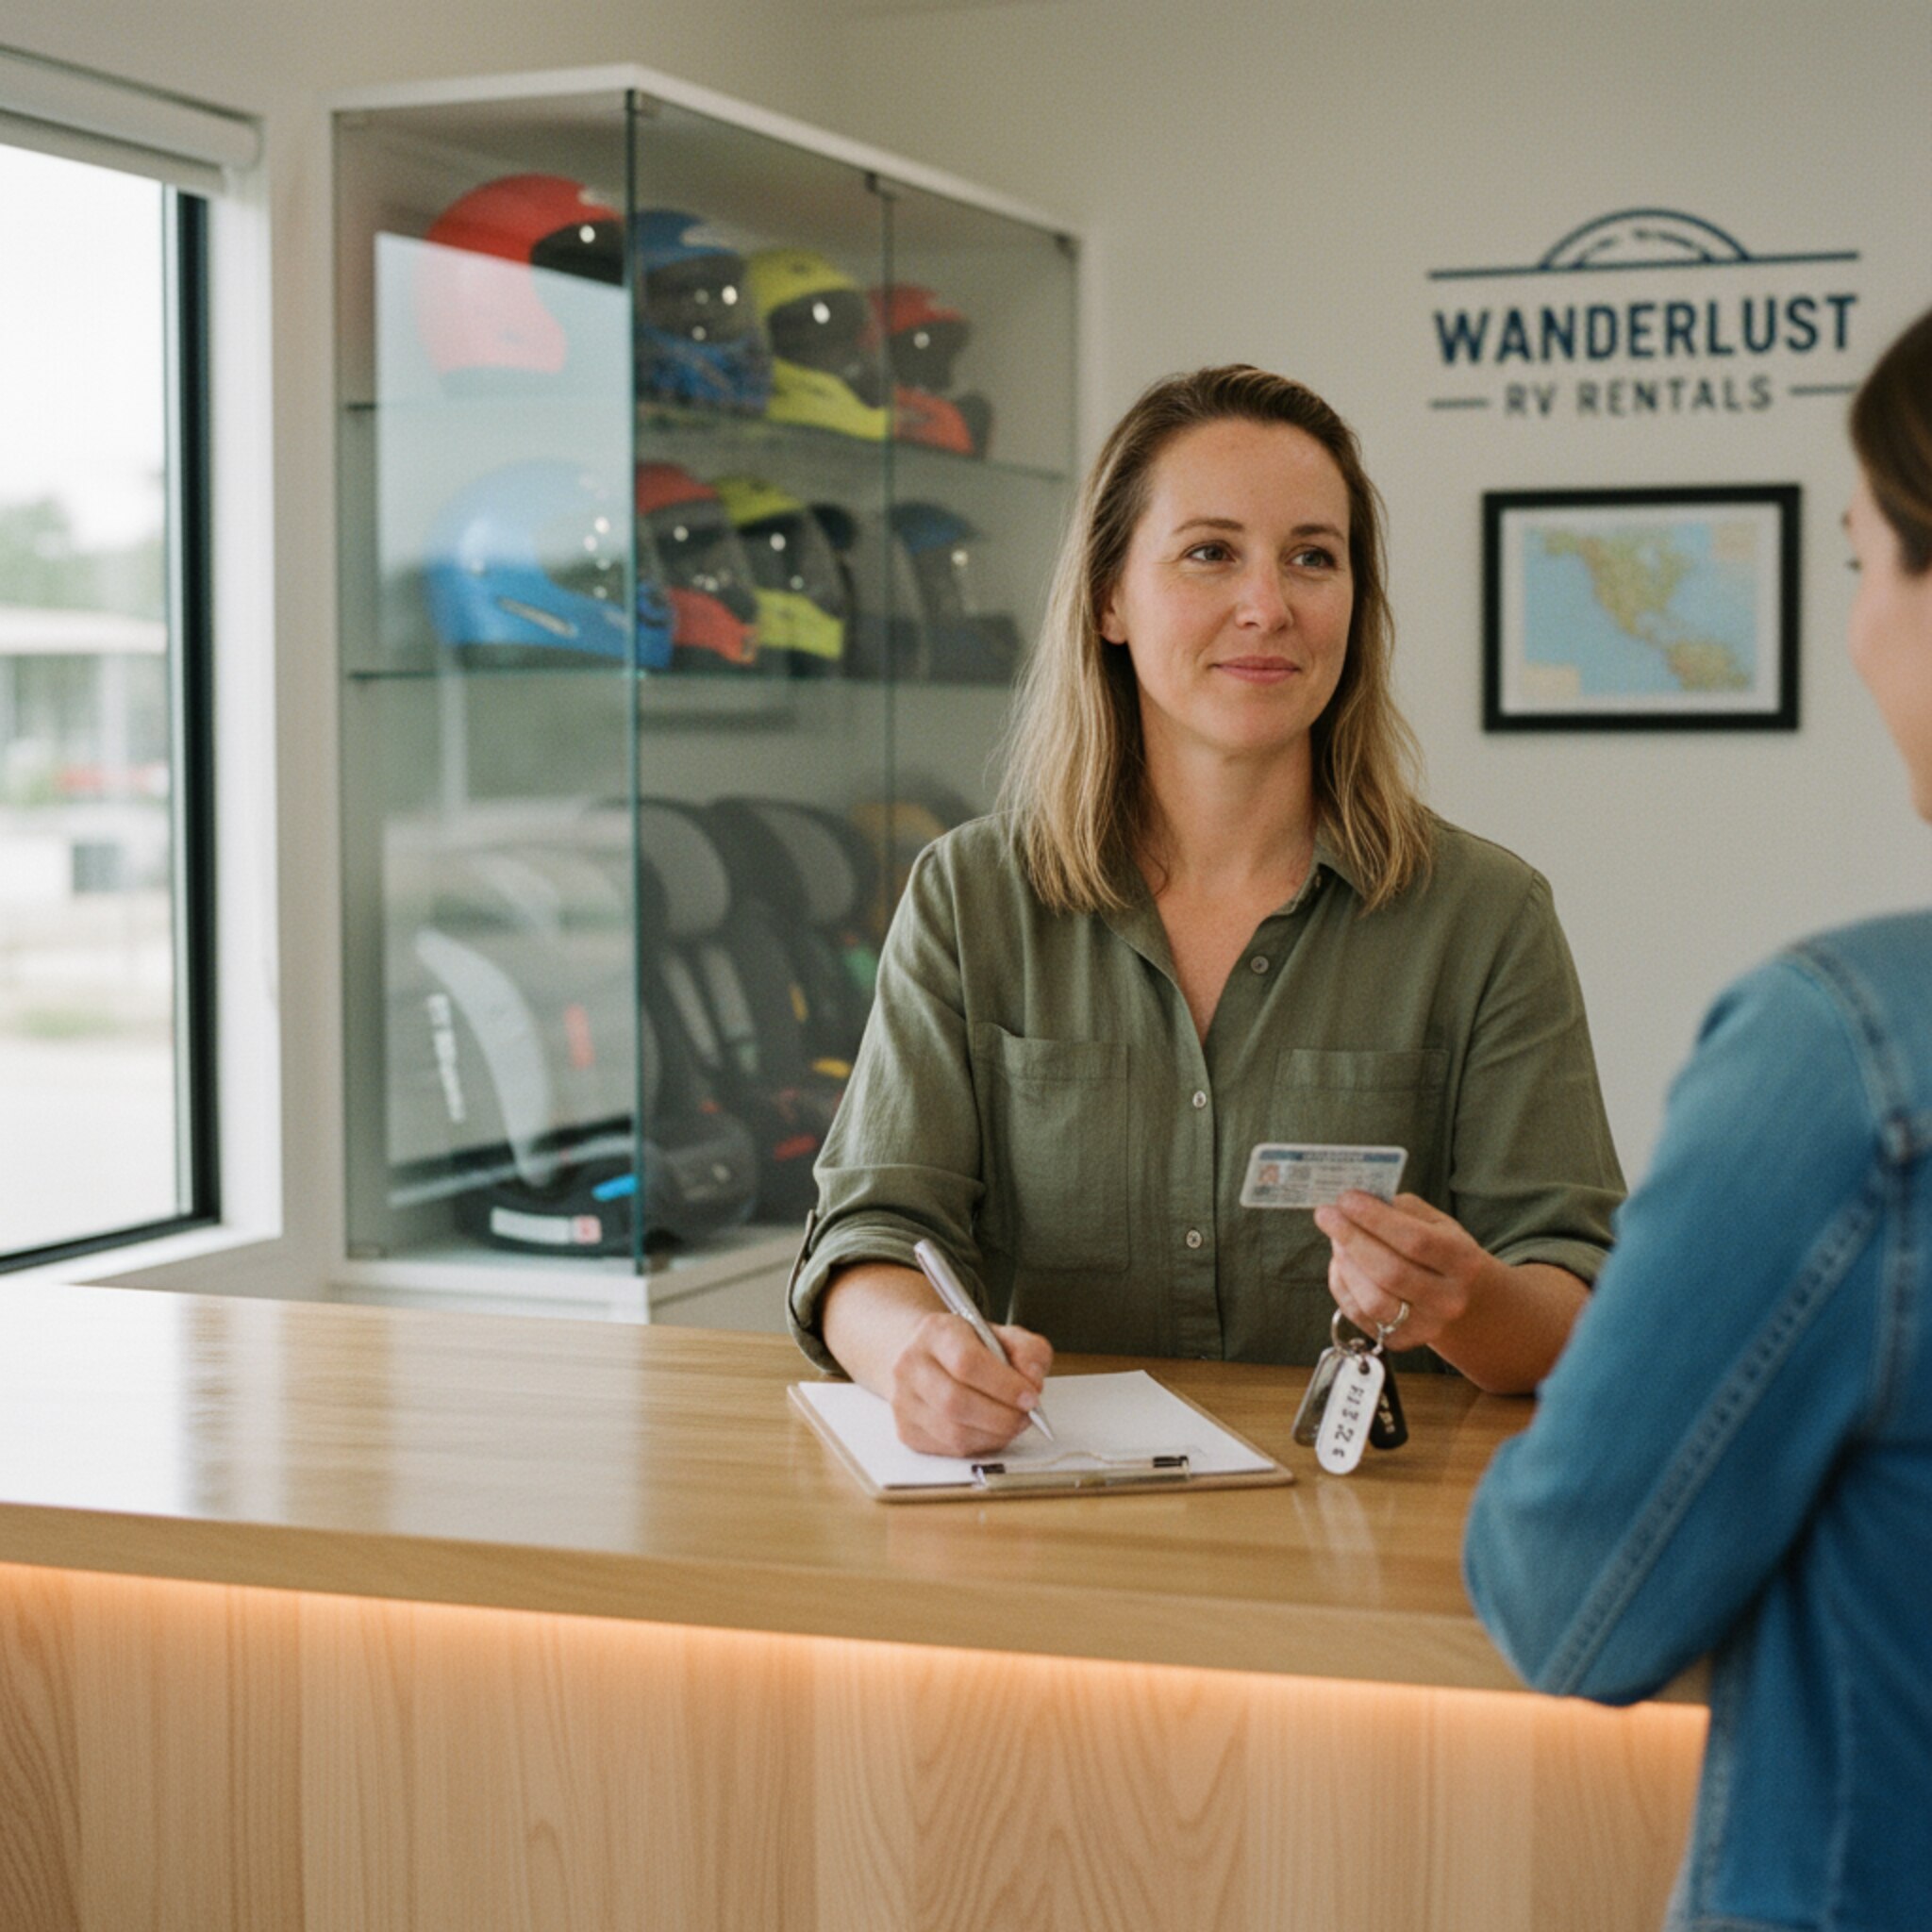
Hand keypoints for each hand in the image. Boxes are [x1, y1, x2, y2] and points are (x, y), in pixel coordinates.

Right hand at [883, 1312, 1053, 1457]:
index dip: (1004, 1385)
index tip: (1031, 1396)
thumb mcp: (1002, 1334)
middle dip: (1002, 1416)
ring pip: (953, 1433)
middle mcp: (911, 1365)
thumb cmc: (965, 1346)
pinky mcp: (907, 1431)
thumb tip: (1033, 1379)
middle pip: (956, 1402)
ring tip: (1012, 1423)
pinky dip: (980, 1445)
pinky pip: (949, 1449)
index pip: (966, 1362)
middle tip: (1026, 1415)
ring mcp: (904, 1401)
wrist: (921, 1354)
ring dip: (993, 1435)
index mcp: (935, 1332)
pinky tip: (991, 1431)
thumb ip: (1028, 1350)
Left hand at [1313, 1191, 1502, 1352]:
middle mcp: (1448, 1300)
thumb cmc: (1441, 1251)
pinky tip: (1341, 1263)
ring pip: (1372, 1300)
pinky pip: (1358, 1313)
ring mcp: (1426, 1327)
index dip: (1375, 1219)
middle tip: (1326, 1214)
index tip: (1346, 1199)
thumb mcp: (1437, 1224)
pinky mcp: (1400, 1342)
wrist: (1463, 1300)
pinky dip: (1342, 1284)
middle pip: (1390, 1272)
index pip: (1416, 1241)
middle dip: (1351, 1238)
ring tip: (1335, 1238)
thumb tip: (1357, 1201)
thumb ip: (1402, 1210)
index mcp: (1463, 1262)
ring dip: (1345, 1263)